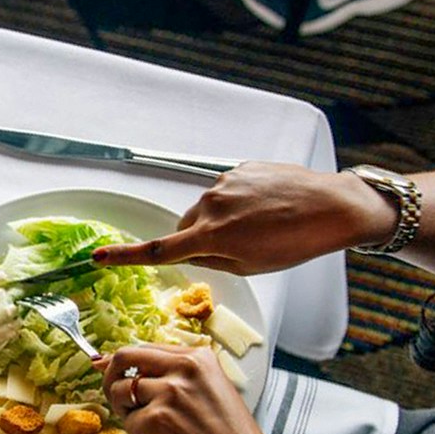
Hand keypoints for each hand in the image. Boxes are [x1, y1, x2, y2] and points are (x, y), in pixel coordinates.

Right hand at [91, 162, 394, 273]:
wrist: (335, 206)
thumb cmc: (296, 242)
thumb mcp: (251, 266)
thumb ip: (214, 260)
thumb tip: (193, 252)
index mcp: (213, 234)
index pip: (159, 249)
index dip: (126, 255)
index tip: (99, 256)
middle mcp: (212, 204)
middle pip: (185, 227)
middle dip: (198, 239)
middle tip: (236, 250)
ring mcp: (226, 182)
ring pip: (206, 209)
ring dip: (221, 220)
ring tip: (261, 227)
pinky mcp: (242, 168)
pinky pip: (227, 191)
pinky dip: (238, 203)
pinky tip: (267, 209)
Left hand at [101, 344, 296, 433]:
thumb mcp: (213, 393)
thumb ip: (180, 378)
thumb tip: (137, 371)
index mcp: (199, 359)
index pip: (147, 348)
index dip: (126, 363)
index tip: (112, 370)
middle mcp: (183, 369)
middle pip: (124, 357)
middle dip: (111, 375)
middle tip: (116, 395)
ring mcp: (168, 393)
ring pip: (121, 390)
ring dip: (125, 409)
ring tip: (152, 426)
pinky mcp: (154, 420)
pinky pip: (128, 420)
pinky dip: (137, 433)